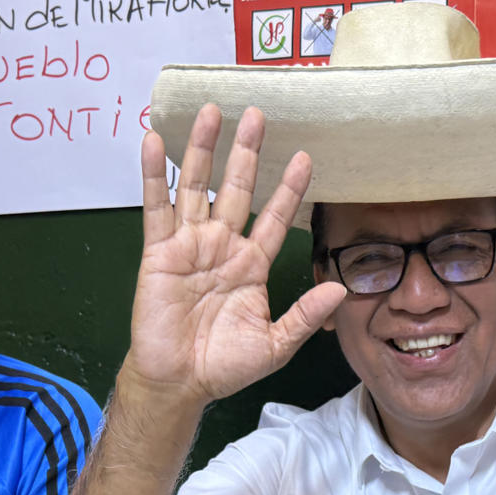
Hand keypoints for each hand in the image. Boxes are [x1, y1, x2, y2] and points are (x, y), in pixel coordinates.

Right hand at [126, 105, 346, 404]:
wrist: (179, 382)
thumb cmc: (224, 365)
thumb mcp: (276, 344)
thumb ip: (305, 315)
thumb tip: (340, 290)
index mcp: (251, 265)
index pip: (276, 218)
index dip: (289, 189)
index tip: (305, 158)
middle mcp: (222, 246)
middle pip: (236, 189)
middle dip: (246, 153)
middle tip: (257, 116)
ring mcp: (190, 245)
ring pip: (197, 186)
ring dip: (203, 149)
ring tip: (212, 112)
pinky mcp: (159, 251)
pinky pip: (157, 206)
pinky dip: (155, 174)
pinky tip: (155, 141)